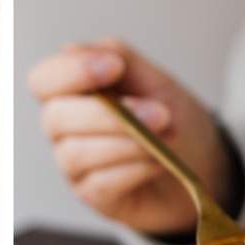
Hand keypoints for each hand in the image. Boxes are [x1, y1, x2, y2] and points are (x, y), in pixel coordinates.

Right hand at [28, 39, 237, 235]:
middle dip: (108, 115)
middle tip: (159, 113)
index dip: (70, 72)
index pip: (44, 80)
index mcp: (72, 92)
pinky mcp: (94, 195)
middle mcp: (64, 129)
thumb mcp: (153, 79)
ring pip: (78, 153)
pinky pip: (101, 182)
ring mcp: (75, 165)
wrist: (200, 162)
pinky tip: (160, 162)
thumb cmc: (171, 119)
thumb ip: (119, 57)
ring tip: (166, 137)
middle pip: (56, 118)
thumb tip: (73, 49)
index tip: (114, 67)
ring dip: (128, 143)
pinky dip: (136, 168)